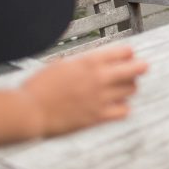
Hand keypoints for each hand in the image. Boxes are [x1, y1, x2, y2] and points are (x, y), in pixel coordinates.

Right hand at [19, 46, 148, 138]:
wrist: (29, 112)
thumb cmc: (39, 87)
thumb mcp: (61, 65)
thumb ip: (82, 63)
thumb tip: (95, 62)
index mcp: (89, 62)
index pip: (124, 52)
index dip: (128, 53)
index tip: (129, 56)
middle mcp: (99, 78)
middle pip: (135, 69)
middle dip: (139, 67)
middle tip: (140, 68)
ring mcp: (100, 98)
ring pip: (131, 89)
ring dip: (129, 87)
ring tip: (123, 88)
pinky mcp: (97, 117)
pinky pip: (124, 111)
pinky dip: (123, 107)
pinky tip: (116, 106)